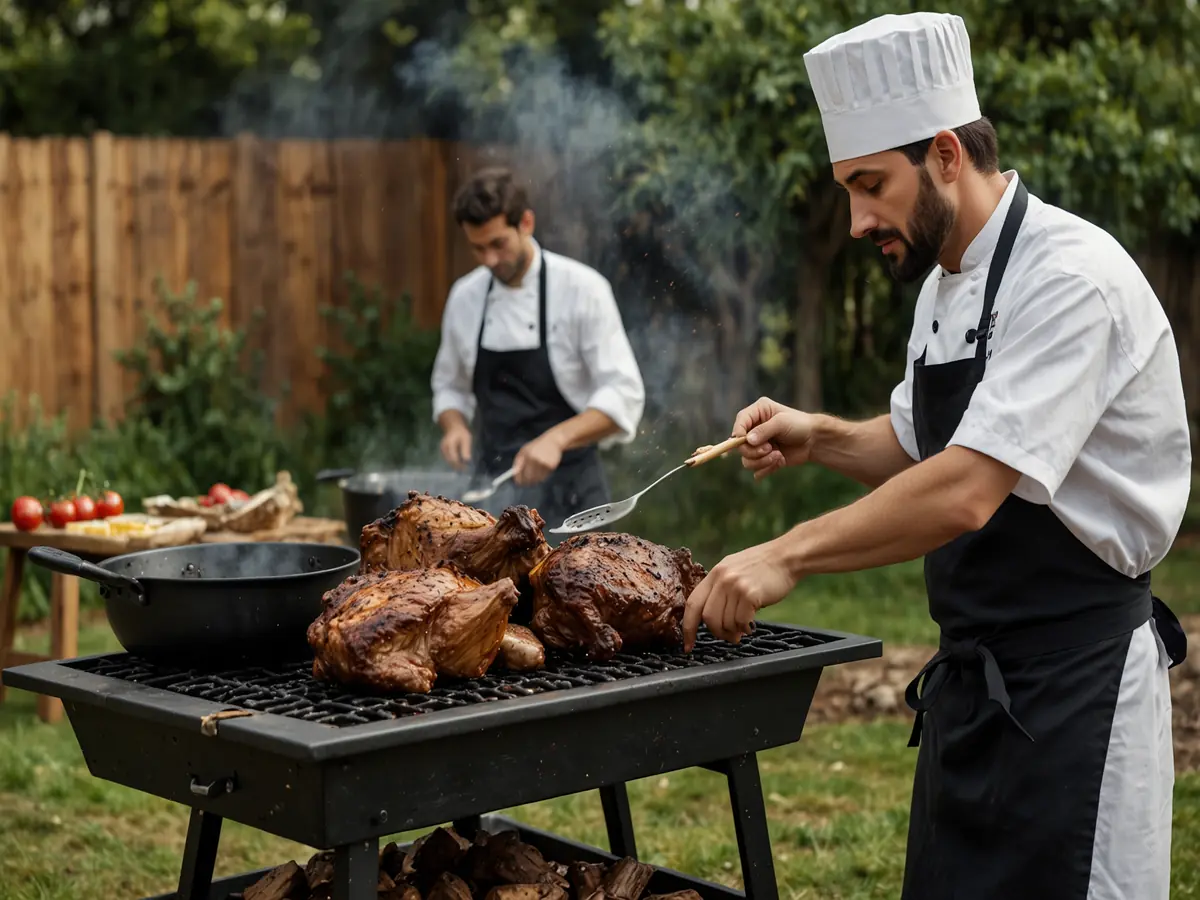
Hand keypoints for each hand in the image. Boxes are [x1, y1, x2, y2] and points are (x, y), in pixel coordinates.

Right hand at [440, 425, 471, 470]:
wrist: (453, 426)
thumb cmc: (461, 432)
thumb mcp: (466, 438)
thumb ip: (466, 449)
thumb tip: (467, 460)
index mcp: (449, 445)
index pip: (454, 458)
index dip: (460, 465)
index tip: (466, 468)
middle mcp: (444, 448)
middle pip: (450, 461)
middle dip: (457, 467)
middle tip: (465, 470)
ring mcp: (442, 450)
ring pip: (448, 461)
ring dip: (455, 465)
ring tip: (463, 468)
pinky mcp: (443, 451)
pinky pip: (448, 458)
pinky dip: (453, 462)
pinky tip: (459, 464)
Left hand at [513, 432, 564, 485]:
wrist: (553, 440)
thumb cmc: (537, 446)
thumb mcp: (525, 450)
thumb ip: (518, 461)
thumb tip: (514, 473)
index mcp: (526, 455)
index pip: (520, 472)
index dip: (519, 479)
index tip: (519, 483)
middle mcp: (534, 459)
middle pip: (528, 478)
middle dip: (527, 481)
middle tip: (528, 482)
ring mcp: (543, 463)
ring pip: (537, 479)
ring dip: (536, 479)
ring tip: (537, 472)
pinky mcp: (551, 466)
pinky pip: (545, 476)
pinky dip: (543, 476)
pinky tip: (543, 469)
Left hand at [682, 539, 797, 650]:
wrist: (786, 557)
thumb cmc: (762, 567)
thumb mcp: (733, 571)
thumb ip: (720, 591)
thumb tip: (712, 620)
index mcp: (714, 574)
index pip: (692, 604)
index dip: (687, 627)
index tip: (688, 644)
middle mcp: (722, 579)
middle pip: (708, 617)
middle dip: (717, 632)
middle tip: (730, 636)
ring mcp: (735, 586)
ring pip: (725, 622)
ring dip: (734, 631)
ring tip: (743, 629)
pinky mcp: (750, 594)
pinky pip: (741, 621)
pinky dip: (745, 628)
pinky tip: (751, 625)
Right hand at [731, 396, 817, 480]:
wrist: (815, 441)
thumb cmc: (800, 425)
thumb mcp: (782, 422)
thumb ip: (764, 430)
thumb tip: (747, 440)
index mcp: (758, 413)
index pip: (740, 422)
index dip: (738, 433)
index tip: (743, 440)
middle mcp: (755, 429)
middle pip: (740, 446)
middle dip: (754, 451)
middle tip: (770, 448)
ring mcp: (759, 445)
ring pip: (747, 460)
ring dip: (761, 461)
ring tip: (778, 456)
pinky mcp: (764, 459)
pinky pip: (756, 470)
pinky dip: (767, 469)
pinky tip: (780, 461)